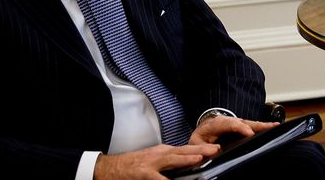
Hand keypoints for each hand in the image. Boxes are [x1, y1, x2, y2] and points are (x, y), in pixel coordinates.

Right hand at [93, 143, 219, 179]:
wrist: (109, 169)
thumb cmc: (131, 166)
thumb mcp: (152, 160)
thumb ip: (169, 163)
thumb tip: (188, 165)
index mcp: (162, 152)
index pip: (185, 149)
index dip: (200, 148)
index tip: (215, 148)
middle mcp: (159, 155)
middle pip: (183, 151)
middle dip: (200, 149)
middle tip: (216, 149)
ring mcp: (151, 164)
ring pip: (173, 159)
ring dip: (188, 157)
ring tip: (203, 156)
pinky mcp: (145, 174)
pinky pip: (161, 179)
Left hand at [189, 115, 277, 145]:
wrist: (202, 130)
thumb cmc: (200, 138)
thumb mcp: (196, 143)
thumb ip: (202, 147)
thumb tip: (216, 150)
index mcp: (214, 124)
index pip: (227, 124)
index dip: (239, 127)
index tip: (249, 133)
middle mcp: (227, 121)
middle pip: (242, 122)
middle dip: (255, 125)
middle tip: (269, 127)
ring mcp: (235, 123)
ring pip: (249, 123)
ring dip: (262, 125)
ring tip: (276, 126)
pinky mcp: (241, 126)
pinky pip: (253, 126)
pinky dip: (263, 126)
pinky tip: (275, 127)